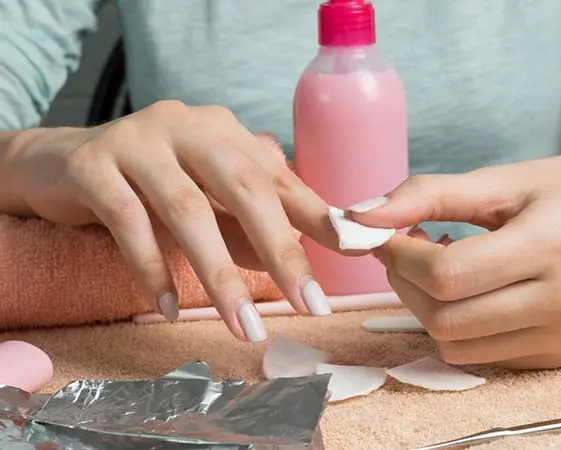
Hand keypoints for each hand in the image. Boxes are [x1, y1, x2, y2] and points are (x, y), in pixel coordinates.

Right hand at [3, 101, 334, 340]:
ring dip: (219, 274)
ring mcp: (137, 140)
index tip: (356, 255)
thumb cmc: (148, 188)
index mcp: (224, 133)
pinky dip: (152, 268)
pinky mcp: (92, 165)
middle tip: (309, 304)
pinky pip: (128, 220)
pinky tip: (168, 308)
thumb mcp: (209, 202)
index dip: (318, 218)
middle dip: (280, 250)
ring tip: (244, 327)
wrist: (61, 165)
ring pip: (187, 208)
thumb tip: (301, 262)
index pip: (279, 178)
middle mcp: (186, 126)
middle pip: (244, 187)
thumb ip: (249, 224)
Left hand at [348, 153, 560, 368]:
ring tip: (442, 268)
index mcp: (555, 243)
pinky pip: (485, 356)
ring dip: (428, 309)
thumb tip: (361, 215)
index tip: (383, 235)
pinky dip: (460, 328)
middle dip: (405, 284)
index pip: (448, 274)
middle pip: (446, 319)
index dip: (399, 256)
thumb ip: (429, 194)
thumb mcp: (505, 179)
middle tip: (407, 249)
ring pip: (458, 348)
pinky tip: (473, 291)